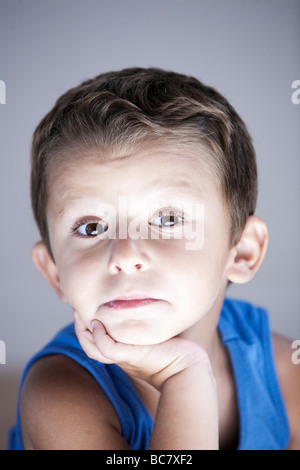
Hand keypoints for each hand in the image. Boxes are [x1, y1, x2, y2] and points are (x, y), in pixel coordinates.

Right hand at [73, 311, 213, 390]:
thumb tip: (139, 305)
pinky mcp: (133, 355)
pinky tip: (97, 322)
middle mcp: (121, 357)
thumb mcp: (153, 334)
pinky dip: (98, 337)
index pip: (95, 342)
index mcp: (123, 353)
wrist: (188, 368)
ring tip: (80, 312)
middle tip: (75, 308)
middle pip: (89, 346)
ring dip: (83, 331)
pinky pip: (108, 348)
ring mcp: (125, 357)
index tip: (84, 308)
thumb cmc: (175, 350)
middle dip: (79, 327)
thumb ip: (142, 326)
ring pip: (93, 348)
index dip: (85, 327)